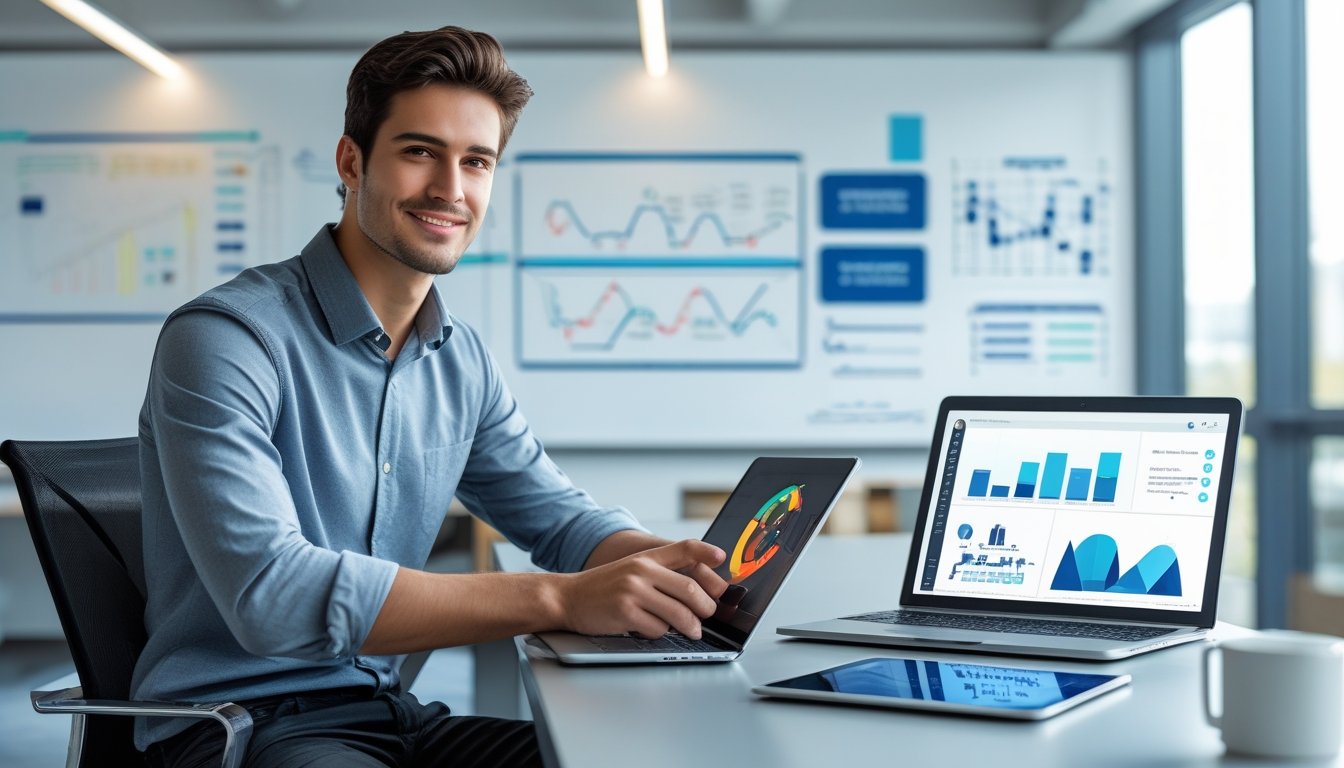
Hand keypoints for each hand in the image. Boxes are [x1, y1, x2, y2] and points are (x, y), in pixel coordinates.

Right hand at [560, 539, 726, 639]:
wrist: (567, 597)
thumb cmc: (604, 587)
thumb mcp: (632, 569)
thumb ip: (661, 573)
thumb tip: (696, 590)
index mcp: (646, 557)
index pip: (684, 548)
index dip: (707, 553)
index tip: (723, 558)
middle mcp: (641, 570)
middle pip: (689, 589)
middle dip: (705, 607)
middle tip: (707, 615)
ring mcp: (633, 591)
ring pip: (678, 613)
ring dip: (690, 626)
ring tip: (692, 631)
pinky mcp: (625, 613)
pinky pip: (658, 629)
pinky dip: (660, 633)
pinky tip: (651, 629)